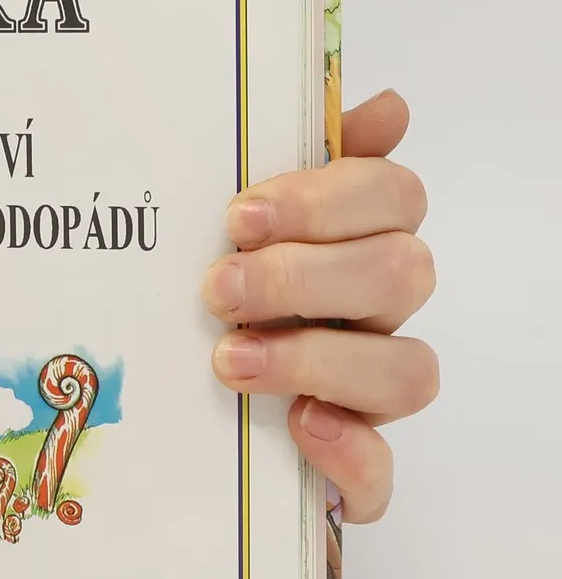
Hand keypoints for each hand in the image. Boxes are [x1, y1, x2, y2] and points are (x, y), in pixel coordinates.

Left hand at [202, 91, 434, 520]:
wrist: (170, 406)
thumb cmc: (215, 288)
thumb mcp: (238, 218)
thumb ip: (298, 153)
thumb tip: (388, 105)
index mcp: (354, 239)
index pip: (393, 194)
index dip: (325, 199)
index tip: (240, 213)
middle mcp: (375, 312)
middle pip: (401, 273)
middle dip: (302, 276)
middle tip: (216, 286)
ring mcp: (367, 393)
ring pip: (406, 371)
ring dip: (316, 359)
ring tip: (228, 358)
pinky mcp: (350, 470)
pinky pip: (379, 473)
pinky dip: (348, 452)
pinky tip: (300, 426)